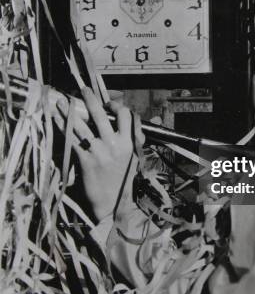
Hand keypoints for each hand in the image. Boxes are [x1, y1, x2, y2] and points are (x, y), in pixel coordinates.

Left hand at [55, 87, 143, 221]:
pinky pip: (72, 140)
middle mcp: (115, 145)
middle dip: (91, 99)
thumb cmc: (124, 179)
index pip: (126, 115)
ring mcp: (99, 152)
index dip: (117, 106)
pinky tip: (56, 120)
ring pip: (82, 125)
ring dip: (70, 111)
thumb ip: (139, 136)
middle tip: (83, 90)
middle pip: (101, 115)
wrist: (113, 203)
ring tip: (62, 102)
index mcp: (129, 142)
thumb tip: (158, 118)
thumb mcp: (136, 157)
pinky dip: (63, 128)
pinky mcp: (85, 161)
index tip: (109, 103)